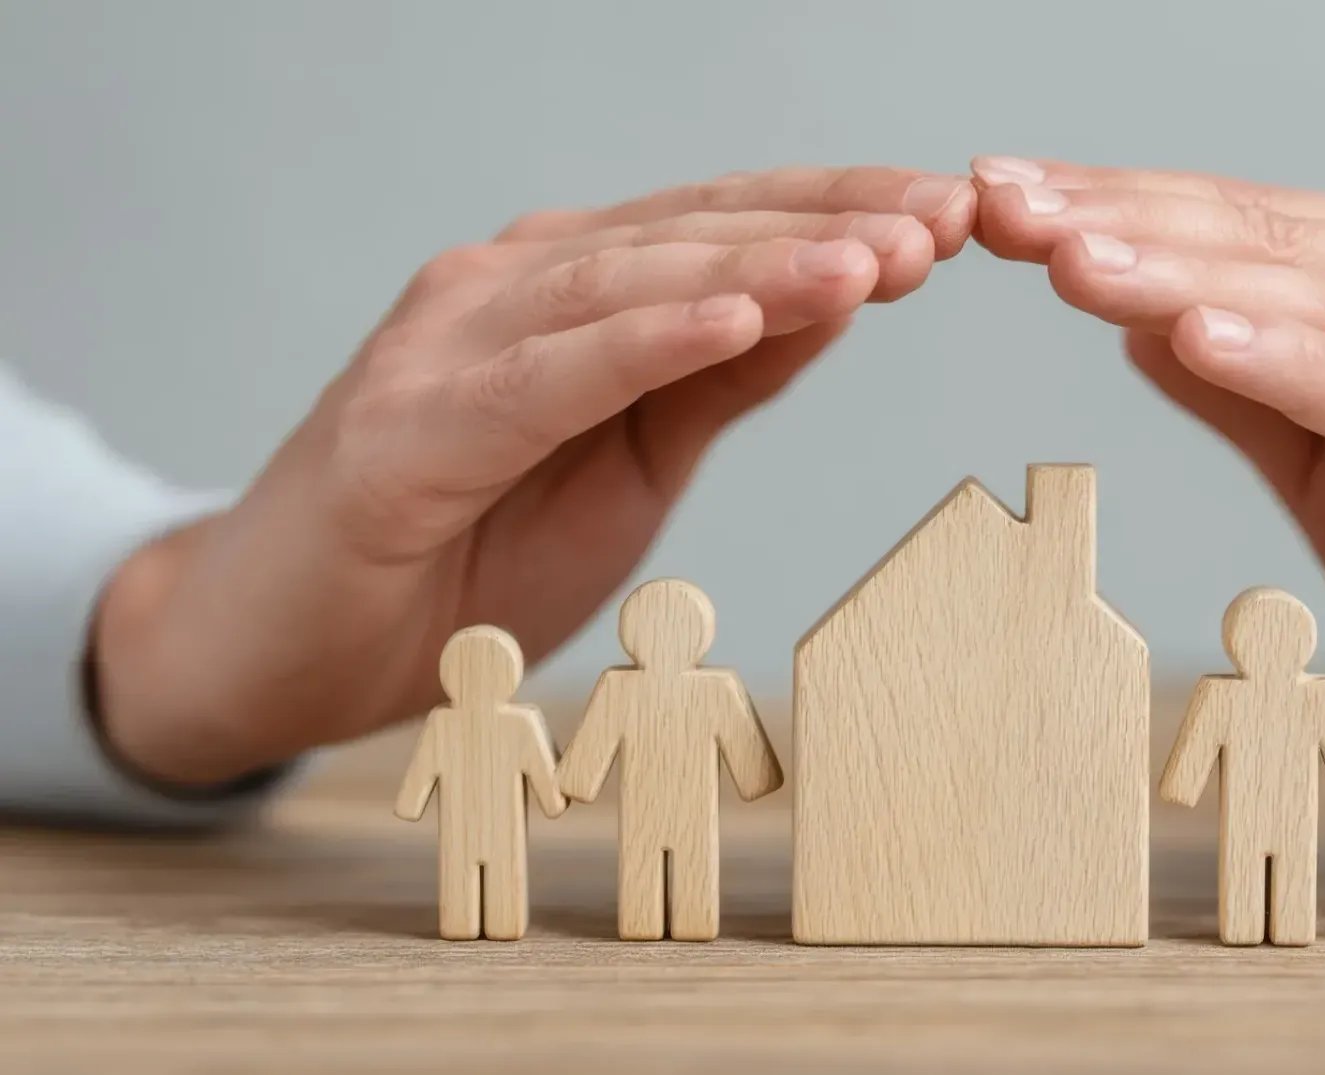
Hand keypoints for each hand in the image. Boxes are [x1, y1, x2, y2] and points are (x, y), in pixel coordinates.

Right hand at [94, 166, 977, 786]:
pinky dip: (643, 341)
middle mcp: (509, 287)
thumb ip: (717, 381)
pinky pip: (544, 376)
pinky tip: (736, 317)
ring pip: (630, 284)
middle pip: (694, 231)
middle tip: (948, 220)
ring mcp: (448, 344)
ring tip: (874, 260)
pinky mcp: (405, 428)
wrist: (289, 646)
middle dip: (830, 223)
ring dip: (760, 267)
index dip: (845, 212)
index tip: (959, 213)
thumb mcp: (632, 462)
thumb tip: (834, 301)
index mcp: (572, 290)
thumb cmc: (464, 550)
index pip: (728, 225)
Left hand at [972, 156, 1324, 785]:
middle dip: (1120, 220)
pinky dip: (1303, 364)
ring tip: (1069, 256)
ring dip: (1188, 273)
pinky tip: (1205, 338)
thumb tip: (1141, 320)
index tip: (991, 198)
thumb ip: (1255, 396)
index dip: (1111, 210)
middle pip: (1266, 242)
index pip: (1236, 232)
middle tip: (994, 200)